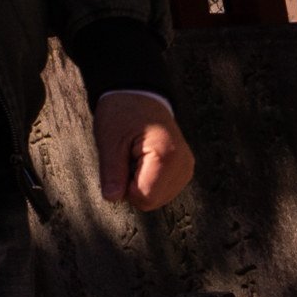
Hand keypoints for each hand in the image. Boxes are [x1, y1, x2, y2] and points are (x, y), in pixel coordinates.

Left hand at [95, 91, 193, 210]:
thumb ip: (111, 172)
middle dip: (132, 186)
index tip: (119, 163)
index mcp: (166, 156)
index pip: (144, 197)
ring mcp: (187, 168)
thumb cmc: (122, 113)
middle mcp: (183, 165)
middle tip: (126, 158)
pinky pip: (163, 190)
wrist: (139, 95)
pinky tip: (144, 159)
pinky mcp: (184, 170)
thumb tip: (112, 198)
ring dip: (140, 183)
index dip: (123, 187)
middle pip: (152, 201)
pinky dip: (149, 180)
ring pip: (157, 199)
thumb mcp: (109, 140)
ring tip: (135, 156)